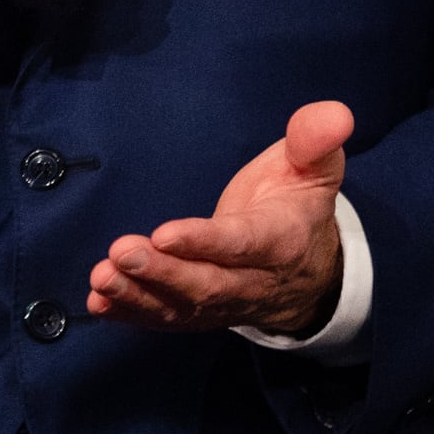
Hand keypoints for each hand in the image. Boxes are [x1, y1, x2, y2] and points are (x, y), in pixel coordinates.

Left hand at [87, 101, 351, 334]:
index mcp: (281, 240)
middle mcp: (252, 280)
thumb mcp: (314, 168)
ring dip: (139, 296)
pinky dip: (133, 314)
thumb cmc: (297, 205)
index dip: (204, 242)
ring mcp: (225, 303)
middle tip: (121, 253)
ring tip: (102, 280)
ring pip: (183, 307)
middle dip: (163, 272)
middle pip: (207, 284)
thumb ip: (315, 141)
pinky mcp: (201, 314)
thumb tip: (335, 113)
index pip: (241, 244)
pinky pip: (167, 320)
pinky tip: (98, 304)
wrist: (309, 270)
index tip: (163, 233)